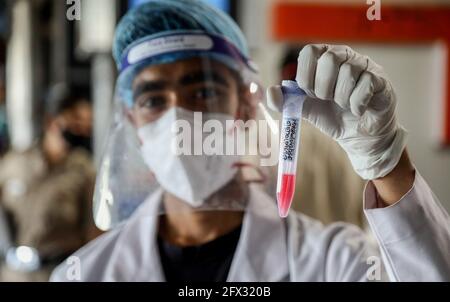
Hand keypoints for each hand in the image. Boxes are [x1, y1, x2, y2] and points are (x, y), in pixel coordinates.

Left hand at [268, 44, 407, 179]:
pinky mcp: (381, 80)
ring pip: (349, 72)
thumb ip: (286, 101)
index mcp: (324, 58)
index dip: (306, 75)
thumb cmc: (332, 117)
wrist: (357, 137)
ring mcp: (365, 66)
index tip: (310, 93)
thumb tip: (270, 93)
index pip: (309, 51)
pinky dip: (356, 103)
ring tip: (343, 106)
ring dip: (340, 98)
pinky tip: (357, 110)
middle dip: (322, 87)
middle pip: (330, 58)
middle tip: (327, 100)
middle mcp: (346, 56)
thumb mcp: (305, 109)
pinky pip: (366, 84)